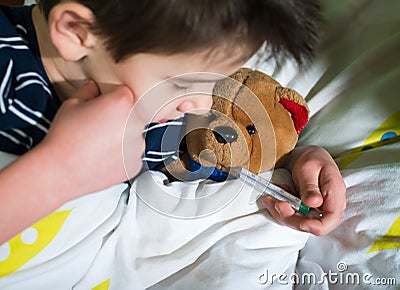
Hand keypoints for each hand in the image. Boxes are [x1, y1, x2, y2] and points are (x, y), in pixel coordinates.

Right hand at [41, 80, 144, 198]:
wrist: (60, 171)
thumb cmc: (64, 137)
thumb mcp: (71, 104)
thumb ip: (88, 91)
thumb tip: (94, 87)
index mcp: (122, 103)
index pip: (124, 93)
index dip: (111, 98)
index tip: (101, 107)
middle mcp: (135, 123)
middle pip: (132, 115)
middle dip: (118, 118)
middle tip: (98, 127)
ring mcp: (137, 146)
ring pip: (133, 136)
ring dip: (121, 138)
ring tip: (98, 145)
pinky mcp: (135, 165)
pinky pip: (131, 156)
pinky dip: (121, 157)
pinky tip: (102, 157)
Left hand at [261, 146, 345, 235]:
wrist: (309, 157)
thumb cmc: (312, 159)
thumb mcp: (308, 169)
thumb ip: (310, 187)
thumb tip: (314, 204)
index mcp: (335, 194)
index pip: (331, 220)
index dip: (317, 227)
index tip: (301, 223)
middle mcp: (328, 205)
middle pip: (312, 224)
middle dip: (291, 218)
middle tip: (276, 203)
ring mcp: (317, 209)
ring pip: (299, 222)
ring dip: (282, 213)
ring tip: (270, 199)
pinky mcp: (306, 210)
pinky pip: (293, 216)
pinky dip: (281, 209)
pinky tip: (274, 198)